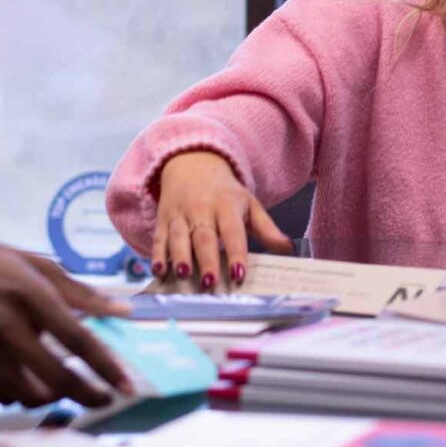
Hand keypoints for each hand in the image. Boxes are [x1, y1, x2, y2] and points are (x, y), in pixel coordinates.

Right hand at [0, 238, 134, 407]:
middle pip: (57, 378)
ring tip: (66, 387)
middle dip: (88, 396)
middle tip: (103, 399)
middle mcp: (6, 327)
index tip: (126, 385)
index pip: (78, 341)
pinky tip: (30, 380)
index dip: (106, 367)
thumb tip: (123, 311)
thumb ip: (81, 292)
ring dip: (56, 397)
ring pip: (31, 395)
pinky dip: (23, 394)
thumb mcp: (36, 265)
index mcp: (29, 295)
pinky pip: (3, 396)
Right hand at [153, 150, 291, 289]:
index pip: (233, 232)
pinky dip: (157, 255)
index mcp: (227, 206)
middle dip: (207, 261)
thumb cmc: (224, 192)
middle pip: (204, 237)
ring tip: (184, 275)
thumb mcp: (248, 204)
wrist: (191, 163)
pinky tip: (159, 271)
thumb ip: (267, 229)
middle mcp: (202, 210)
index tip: (238, 275)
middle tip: (210, 283)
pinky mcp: (163, 220)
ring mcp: (180, 215)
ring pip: (179, 238)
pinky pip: (159, 239)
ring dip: (180, 257)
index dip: (236, 254)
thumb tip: (287, 248)